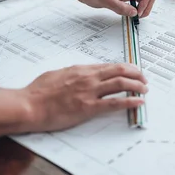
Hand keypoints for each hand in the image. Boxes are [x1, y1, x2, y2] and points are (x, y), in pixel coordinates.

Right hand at [22, 63, 146, 131]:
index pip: (108, 66)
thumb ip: (70, 74)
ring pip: (120, 84)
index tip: (132, 71)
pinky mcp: (88, 108)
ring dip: (137, 86)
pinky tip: (139, 102)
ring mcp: (89, 92)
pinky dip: (130, 101)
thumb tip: (77, 74)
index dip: (124, 68)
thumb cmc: (37, 92)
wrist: (29, 105)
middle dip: (136, 74)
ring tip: (145, 89)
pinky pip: (114, 103)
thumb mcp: (56, 75)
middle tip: (144, 78)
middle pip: (119, 71)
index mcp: (80, 69)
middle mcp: (88, 78)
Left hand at [75, 0, 155, 17]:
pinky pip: (135, 2)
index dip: (146, 0)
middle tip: (139, 15)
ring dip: (142, 8)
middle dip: (146, 5)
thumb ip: (119, 6)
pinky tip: (131, 14)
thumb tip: (133, 12)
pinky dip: (136, 9)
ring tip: (136, 16)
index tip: (139, 10)